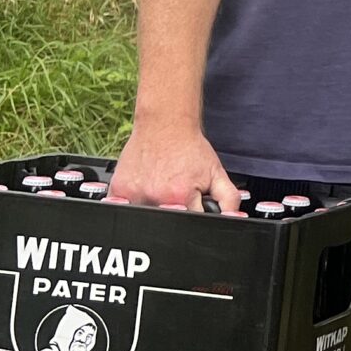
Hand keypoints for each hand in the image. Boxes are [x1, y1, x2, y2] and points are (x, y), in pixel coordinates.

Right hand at [111, 121, 241, 214]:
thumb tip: (232, 219)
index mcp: (182, 197)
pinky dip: (134, 204)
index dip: (194, 216)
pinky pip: (124, 210)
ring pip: (145, 219)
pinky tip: (146, 188)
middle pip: (167, 225)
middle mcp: (156, 198)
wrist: (165, 125)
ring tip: (161, 189)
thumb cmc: (189, 149)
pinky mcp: (117, 192)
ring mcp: (134, 196)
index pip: (191, 225)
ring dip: (154, 209)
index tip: (193, 206)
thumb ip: (228, 199)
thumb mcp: (216, 173)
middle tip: (175, 194)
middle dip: (174, 213)